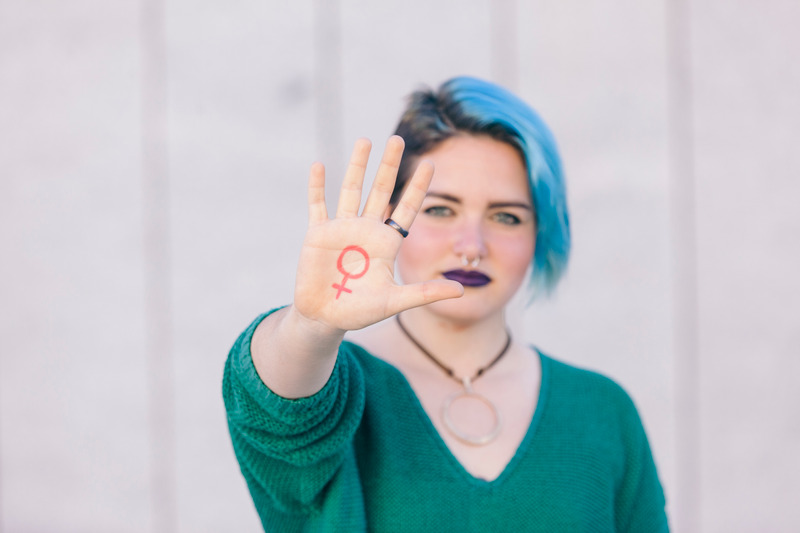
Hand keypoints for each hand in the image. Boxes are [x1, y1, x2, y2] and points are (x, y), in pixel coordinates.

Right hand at [292, 136, 463, 331]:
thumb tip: (462, 291)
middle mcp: (367, 230)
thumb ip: (425, 293)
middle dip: (389, 166)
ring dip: (357, 167)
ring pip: (351, 190)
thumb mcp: (395, 301)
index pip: (407, 208)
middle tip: (397, 139)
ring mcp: (342, 229)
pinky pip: (318, 205)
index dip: (418, 187)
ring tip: (365, 141)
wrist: (325, 318)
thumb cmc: (361, 311)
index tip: (431, 163)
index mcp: (387, 242)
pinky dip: (317, 186)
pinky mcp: (318, 234)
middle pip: (381, 191)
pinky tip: (319, 165)